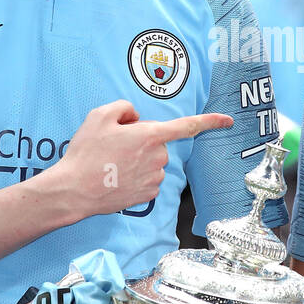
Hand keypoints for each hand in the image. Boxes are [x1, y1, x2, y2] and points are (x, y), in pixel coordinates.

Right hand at [51, 100, 232, 219]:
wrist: (74, 189)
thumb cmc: (86, 152)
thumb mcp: (100, 116)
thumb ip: (124, 108)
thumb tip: (136, 119)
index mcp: (150, 135)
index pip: (187, 126)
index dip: (210, 121)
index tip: (228, 120)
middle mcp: (158, 158)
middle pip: (158, 144)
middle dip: (142, 143)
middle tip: (115, 147)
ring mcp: (155, 178)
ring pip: (153, 163)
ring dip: (138, 161)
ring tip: (112, 164)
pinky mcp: (148, 195)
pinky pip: (147, 180)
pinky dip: (135, 177)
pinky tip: (117, 177)